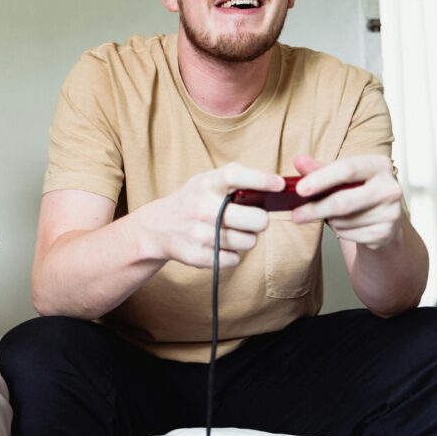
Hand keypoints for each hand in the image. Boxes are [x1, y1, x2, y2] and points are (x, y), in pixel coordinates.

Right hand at [138, 163, 283, 268]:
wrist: (157, 228)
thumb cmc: (191, 201)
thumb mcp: (204, 180)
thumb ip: (233, 176)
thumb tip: (272, 181)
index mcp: (206, 185)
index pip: (236, 177)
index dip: (261, 180)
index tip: (279, 185)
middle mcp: (203, 208)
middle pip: (256, 220)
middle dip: (260, 221)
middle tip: (253, 219)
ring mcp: (201, 234)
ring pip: (249, 242)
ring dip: (245, 238)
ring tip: (232, 231)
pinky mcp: (199, 256)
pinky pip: (234, 259)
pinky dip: (231, 254)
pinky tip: (219, 245)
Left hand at [291, 153, 403, 248]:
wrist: (382, 216)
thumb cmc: (357, 190)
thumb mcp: (339, 176)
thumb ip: (318, 169)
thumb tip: (299, 160)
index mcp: (378, 165)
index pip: (347, 169)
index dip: (321, 179)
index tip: (299, 189)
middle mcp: (390, 187)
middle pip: (344, 201)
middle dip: (316, 209)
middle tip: (296, 215)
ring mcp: (391, 212)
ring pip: (344, 221)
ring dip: (329, 220)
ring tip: (331, 214)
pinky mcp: (386, 233)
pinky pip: (350, 235)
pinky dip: (339, 231)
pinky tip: (345, 224)